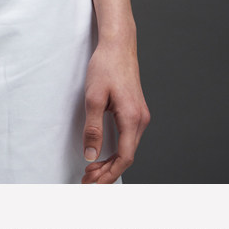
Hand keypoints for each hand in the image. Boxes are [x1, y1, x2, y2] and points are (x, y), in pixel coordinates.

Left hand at [81, 38, 149, 184]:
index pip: (124, 158)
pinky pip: (128, 138)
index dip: (109, 174)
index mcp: (132, 118)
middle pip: (127, 156)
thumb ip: (92, 129)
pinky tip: (103, 153)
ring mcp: (140, 115)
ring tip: (92, 170)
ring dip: (111, 162)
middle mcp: (141, 120)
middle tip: (87, 179)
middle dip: (107, 171)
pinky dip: (116, 150)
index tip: (93, 183)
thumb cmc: (106, 66)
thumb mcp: (93, 97)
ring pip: (128, 148)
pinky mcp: (136, 111)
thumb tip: (91, 155)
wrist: (118, 45)